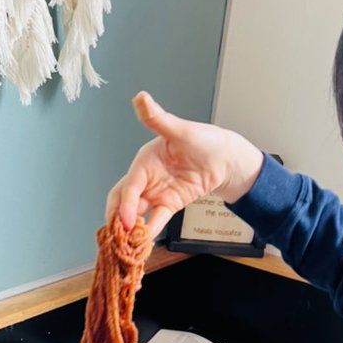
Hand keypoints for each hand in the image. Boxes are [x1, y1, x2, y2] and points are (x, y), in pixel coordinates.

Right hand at [107, 92, 263, 237]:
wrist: (225, 158)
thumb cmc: (204, 140)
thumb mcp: (181, 130)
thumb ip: (158, 118)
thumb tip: (140, 98)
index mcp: (144, 160)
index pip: (130, 185)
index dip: (126, 203)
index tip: (125, 220)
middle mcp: (146, 177)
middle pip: (124, 200)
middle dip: (117, 218)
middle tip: (116, 236)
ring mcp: (157, 192)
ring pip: (137, 213)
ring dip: (130, 228)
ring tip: (126, 245)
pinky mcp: (169, 204)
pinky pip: (156, 220)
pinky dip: (149, 231)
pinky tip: (143, 244)